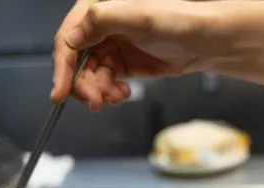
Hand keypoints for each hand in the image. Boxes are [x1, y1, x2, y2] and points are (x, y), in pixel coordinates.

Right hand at [51, 0, 215, 108]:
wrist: (203, 41)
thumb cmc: (178, 21)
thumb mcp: (139, 17)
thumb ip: (102, 21)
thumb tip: (73, 37)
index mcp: (97, 7)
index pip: (68, 40)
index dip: (62, 68)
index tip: (60, 93)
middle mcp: (99, 26)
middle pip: (75, 63)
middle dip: (83, 85)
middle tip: (96, 101)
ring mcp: (109, 45)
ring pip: (88, 76)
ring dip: (97, 91)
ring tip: (114, 96)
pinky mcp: (119, 62)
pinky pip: (103, 82)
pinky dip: (109, 92)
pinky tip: (121, 93)